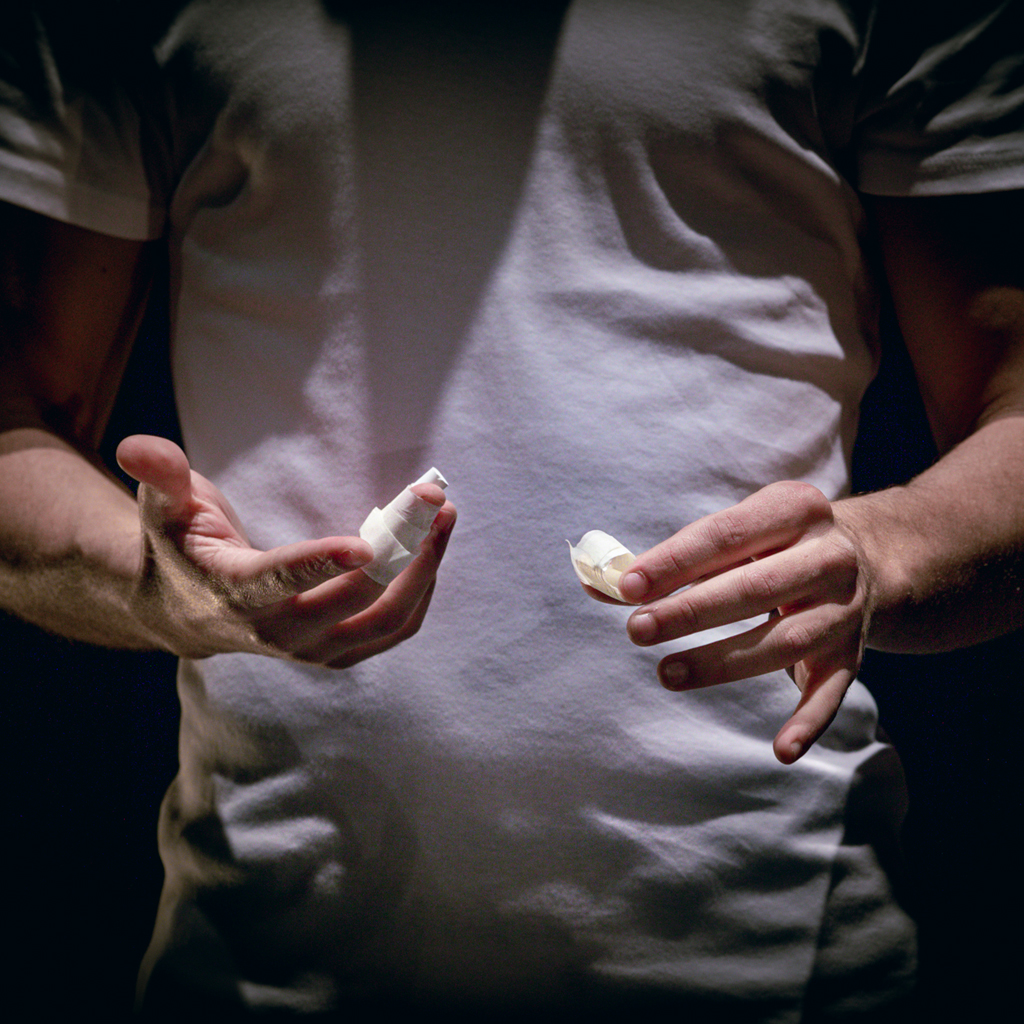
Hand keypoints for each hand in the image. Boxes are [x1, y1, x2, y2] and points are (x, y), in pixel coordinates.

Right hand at [116, 435, 455, 667]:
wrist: (187, 614)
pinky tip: (433, 547)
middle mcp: (278, 633)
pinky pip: (395, 628)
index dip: (321, 565)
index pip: (281, 583)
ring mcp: (313, 651)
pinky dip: (422, 590)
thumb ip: (160, 476)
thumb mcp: (163, 509)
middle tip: (431, 500)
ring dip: (425, 571)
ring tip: (445, 518)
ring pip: (386, 620)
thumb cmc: (181, 550)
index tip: (366, 545)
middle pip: (353, 600)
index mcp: (235, 594)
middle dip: (401, 551)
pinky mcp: (340, 653)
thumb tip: (138, 445)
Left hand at [616, 482, 870, 763]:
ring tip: (666, 674)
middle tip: (638, 629)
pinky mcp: (851, 653)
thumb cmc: (770, 545)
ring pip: (786, 641)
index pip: (725, 534)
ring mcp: (844, 607)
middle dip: (691, 611)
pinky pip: (832, 691)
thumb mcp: (730, 536)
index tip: (627, 587)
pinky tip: (781, 750)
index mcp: (794, 508)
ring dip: (723, 662)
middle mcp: (829, 555)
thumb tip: (595, 582)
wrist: (867, 555)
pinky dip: (809, 721)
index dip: (674, 562)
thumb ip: (665, 563)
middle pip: (756, 588)